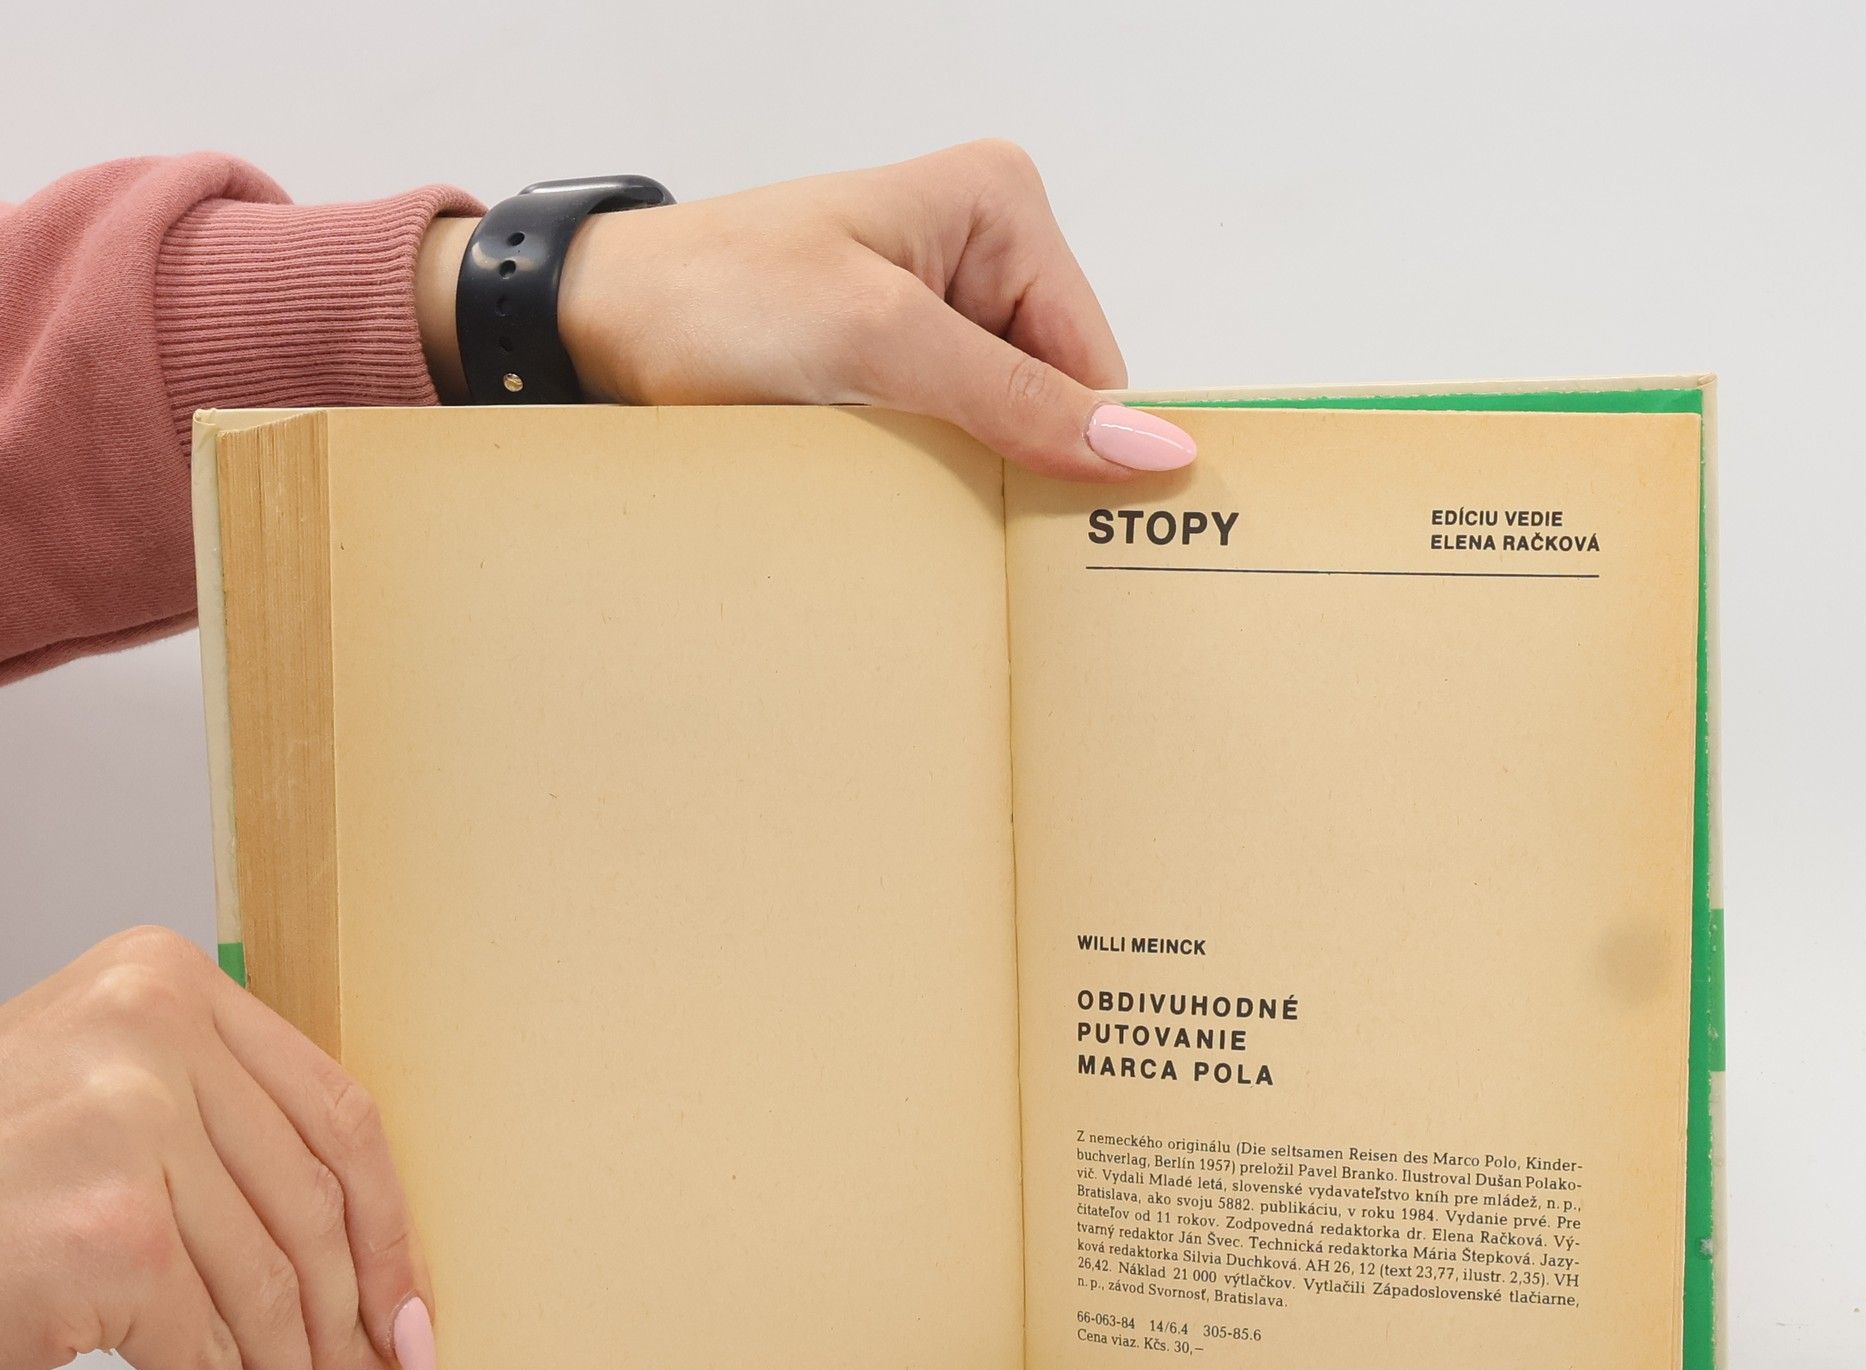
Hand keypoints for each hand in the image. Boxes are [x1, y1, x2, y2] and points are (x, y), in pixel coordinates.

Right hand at [0, 927, 436, 1369]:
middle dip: (358, 1335)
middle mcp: (156, 1032)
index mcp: (170, 983)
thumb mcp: (103, 1099)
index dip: (390, 1233)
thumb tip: (363, 1273)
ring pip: (267, 1290)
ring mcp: (128, 1127)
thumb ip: (220, 1135)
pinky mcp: (105, 1231)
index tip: (412, 1319)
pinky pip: (202, 1349)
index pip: (336, 1116)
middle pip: (311, 1210)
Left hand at [416, 141, 1196, 478]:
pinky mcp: (891, 363)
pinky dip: (934, 483)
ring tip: (927, 517)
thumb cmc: (715, 300)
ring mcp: (936, 311)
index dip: (1088, 453)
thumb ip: (1015, 400)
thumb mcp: (880, 343)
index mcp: (1001, 206)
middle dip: (1026, 469)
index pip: (1095, 363)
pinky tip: (903, 507)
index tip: (1073, 546)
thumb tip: (1150, 450)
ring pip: (1003, 429)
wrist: (594, 324)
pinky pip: (950, 439)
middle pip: (1054, 398)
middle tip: (983, 539)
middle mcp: (981, 251)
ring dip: (974, 483)